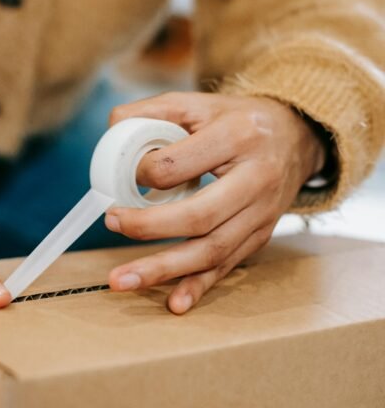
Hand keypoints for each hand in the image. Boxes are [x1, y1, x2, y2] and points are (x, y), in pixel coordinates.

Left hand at [105, 92, 325, 313]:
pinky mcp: (259, 237)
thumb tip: (111, 129)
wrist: (295, 137)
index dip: (142, 173)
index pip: (178, 165)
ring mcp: (261, 214)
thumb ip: (151, 111)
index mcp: (237, 137)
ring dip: (163, 269)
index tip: (122, 176)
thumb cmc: (236, 121)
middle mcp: (255, 179)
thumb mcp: (198, 104)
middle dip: (147, 227)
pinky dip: (199, 287)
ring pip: (211, 249)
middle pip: (198, 215)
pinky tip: (174, 303)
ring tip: (122, 280)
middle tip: (111, 223)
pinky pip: (227, 268)